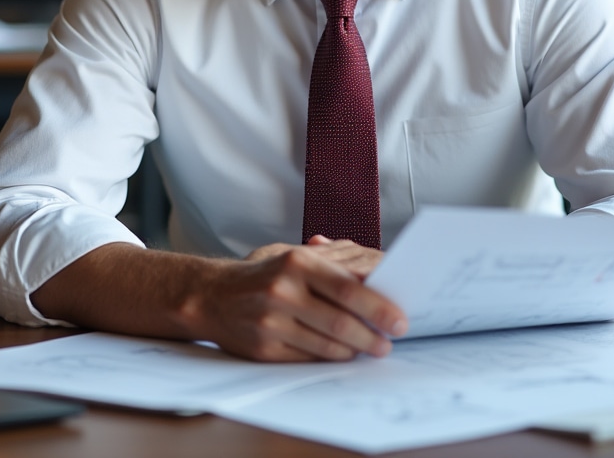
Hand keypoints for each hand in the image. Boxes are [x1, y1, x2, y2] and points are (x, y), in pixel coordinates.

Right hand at [191, 242, 406, 362]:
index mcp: (296, 262)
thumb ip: (335, 260)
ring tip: (373, 347)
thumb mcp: (295, 254)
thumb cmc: (264, 272)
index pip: (347, 288)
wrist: (213, 296)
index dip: (378, 306)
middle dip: (372, 334)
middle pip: (340, 321)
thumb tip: (377, 268)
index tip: (400, 318)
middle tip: (391, 339)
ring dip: (355, 349)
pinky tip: (343, 352)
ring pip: (327, 344)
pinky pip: (309, 358)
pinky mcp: (265, 349)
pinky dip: (331, 357)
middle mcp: (283, 291)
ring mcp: (271, 322)